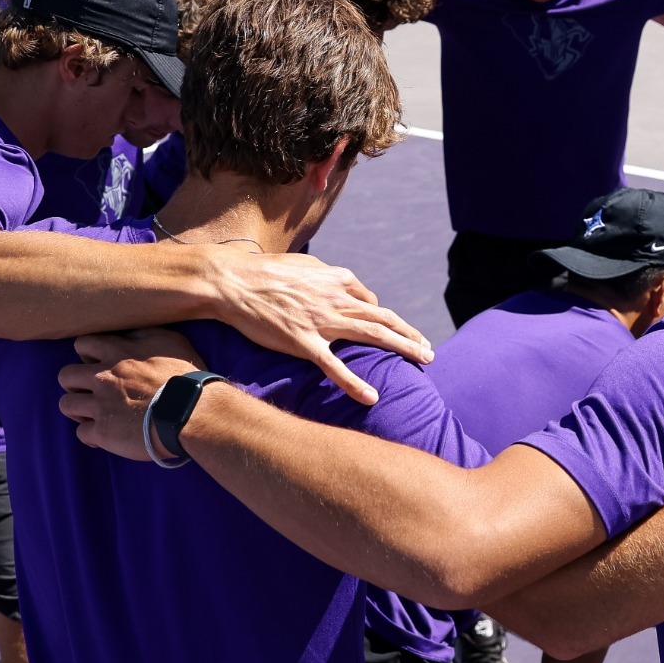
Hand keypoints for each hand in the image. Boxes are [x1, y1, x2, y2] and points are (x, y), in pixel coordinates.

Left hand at [56, 328, 206, 459]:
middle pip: (65, 375)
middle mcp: (102, 377)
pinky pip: (82, 433)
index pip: (81, 344)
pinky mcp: (103, 433)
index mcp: (116, 353)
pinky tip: (106, 436)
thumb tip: (129, 333)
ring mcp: (100, 406)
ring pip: (66, 404)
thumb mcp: (170, 342)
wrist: (192, 413)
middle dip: (75, 382)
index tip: (99, 363)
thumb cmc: (185, 376)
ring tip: (94, 414)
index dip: (87, 354)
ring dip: (78, 409)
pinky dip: (92, 435)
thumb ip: (144, 334)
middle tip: (92, 390)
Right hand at [211, 252, 431, 404]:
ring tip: (424, 361)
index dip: (386, 318)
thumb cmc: (265, 271)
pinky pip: (334, 367)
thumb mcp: (304, 265)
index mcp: (337, 279)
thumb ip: (327, 275)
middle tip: (429, 351)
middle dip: (410, 335)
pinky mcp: (303, 342)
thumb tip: (342, 285)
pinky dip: (354, 383)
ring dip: (403, 348)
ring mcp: (322, 321)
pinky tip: (372, 397)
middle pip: (383, 318)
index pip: (370, 301)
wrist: (233, 281)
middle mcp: (336, 299)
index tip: (398, 331)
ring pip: (372, 335)